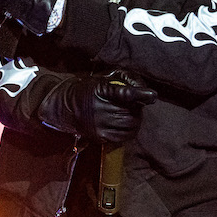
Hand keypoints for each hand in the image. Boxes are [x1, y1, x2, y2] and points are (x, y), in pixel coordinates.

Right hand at [37, 73, 156, 143]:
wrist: (64, 106)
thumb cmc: (87, 89)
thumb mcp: (100, 79)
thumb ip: (122, 80)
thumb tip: (145, 91)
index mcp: (99, 90)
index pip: (124, 93)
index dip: (140, 94)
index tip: (152, 95)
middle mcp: (99, 108)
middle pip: (130, 112)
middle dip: (138, 109)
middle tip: (137, 105)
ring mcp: (99, 124)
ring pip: (129, 125)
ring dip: (136, 120)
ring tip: (132, 115)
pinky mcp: (99, 136)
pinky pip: (123, 137)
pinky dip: (130, 131)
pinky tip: (127, 125)